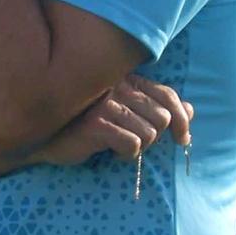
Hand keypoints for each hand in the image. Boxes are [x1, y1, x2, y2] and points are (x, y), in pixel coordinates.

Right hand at [35, 75, 192, 167]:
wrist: (45, 139)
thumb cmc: (85, 125)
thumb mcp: (124, 115)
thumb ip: (155, 108)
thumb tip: (190, 109)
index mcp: (126, 80)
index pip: (168, 95)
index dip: (183, 119)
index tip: (183, 140)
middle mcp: (118, 86)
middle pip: (163, 117)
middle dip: (154, 137)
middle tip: (133, 142)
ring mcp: (106, 104)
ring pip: (150, 133)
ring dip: (138, 147)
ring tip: (118, 145)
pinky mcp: (97, 124)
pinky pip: (133, 144)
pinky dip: (127, 154)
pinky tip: (110, 151)